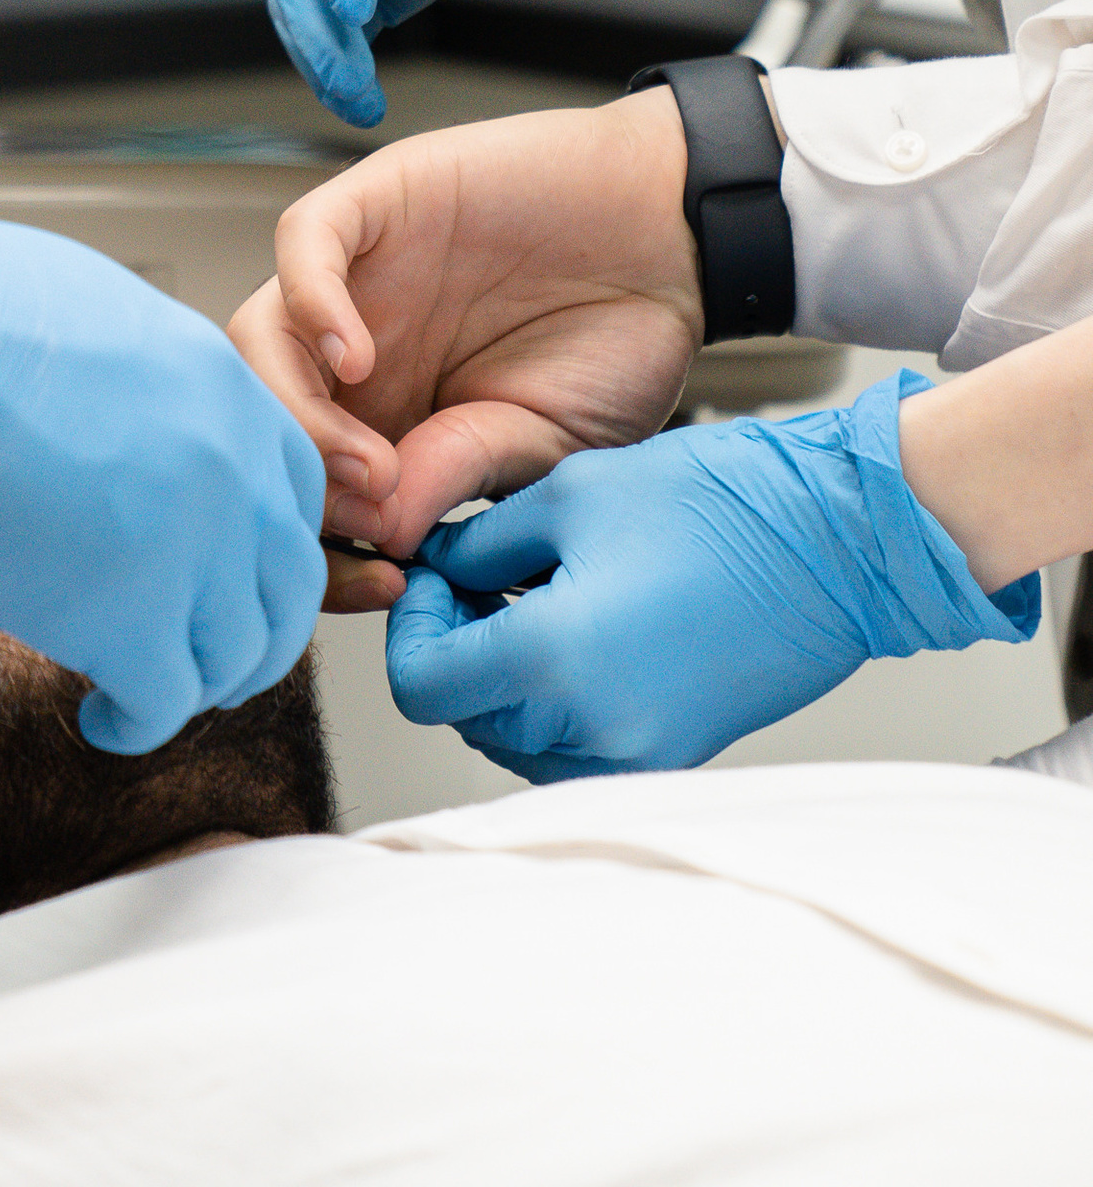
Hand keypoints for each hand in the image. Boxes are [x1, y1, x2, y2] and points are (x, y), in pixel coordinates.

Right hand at [0, 149, 327, 754]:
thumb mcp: (99, 321)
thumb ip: (148, 392)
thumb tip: (135, 435)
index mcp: (222, 388)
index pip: (292, 492)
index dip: (261, 544)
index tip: (230, 572)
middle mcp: (230, 471)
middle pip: (288, 585)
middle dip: (252, 631)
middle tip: (211, 654)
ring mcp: (190, 549)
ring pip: (236, 655)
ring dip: (196, 684)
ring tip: (148, 692)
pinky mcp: (129, 619)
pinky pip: (165, 703)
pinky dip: (135, 722)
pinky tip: (104, 716)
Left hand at [229, 93, 701, 604]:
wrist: (675, 241)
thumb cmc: (616, 341)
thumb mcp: (543, 443)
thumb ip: (458, 473)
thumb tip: (384, 535)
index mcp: (386, 417)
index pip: (299, 483)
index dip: (318, 543)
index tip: (377, 582)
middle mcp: (357, 350)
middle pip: (258, 412)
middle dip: (298, 483)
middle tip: (370, 518)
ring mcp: (361, 277)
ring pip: (261, 337)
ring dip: (294, 411)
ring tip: (373, 462)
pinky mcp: (380, 201)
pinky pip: (305, 243)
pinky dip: (311, 301)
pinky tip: (358, 360)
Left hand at [385, 370, 1038, 779]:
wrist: (837, 543)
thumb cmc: (718, 506)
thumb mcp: (569, 494)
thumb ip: (479, 543)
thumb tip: (434, 566)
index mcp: (555, 664)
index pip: (423, 686)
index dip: (414, 626)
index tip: (437, 577)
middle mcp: (593, 731)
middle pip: (468, 714)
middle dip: (458, 644)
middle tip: (481, 573)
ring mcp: (638, 755)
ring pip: (518, 737)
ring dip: (504, 675)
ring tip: (536, 593)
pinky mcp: (672, 755)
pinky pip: (577, 745)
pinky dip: (556, 698)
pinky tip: (581, 625)